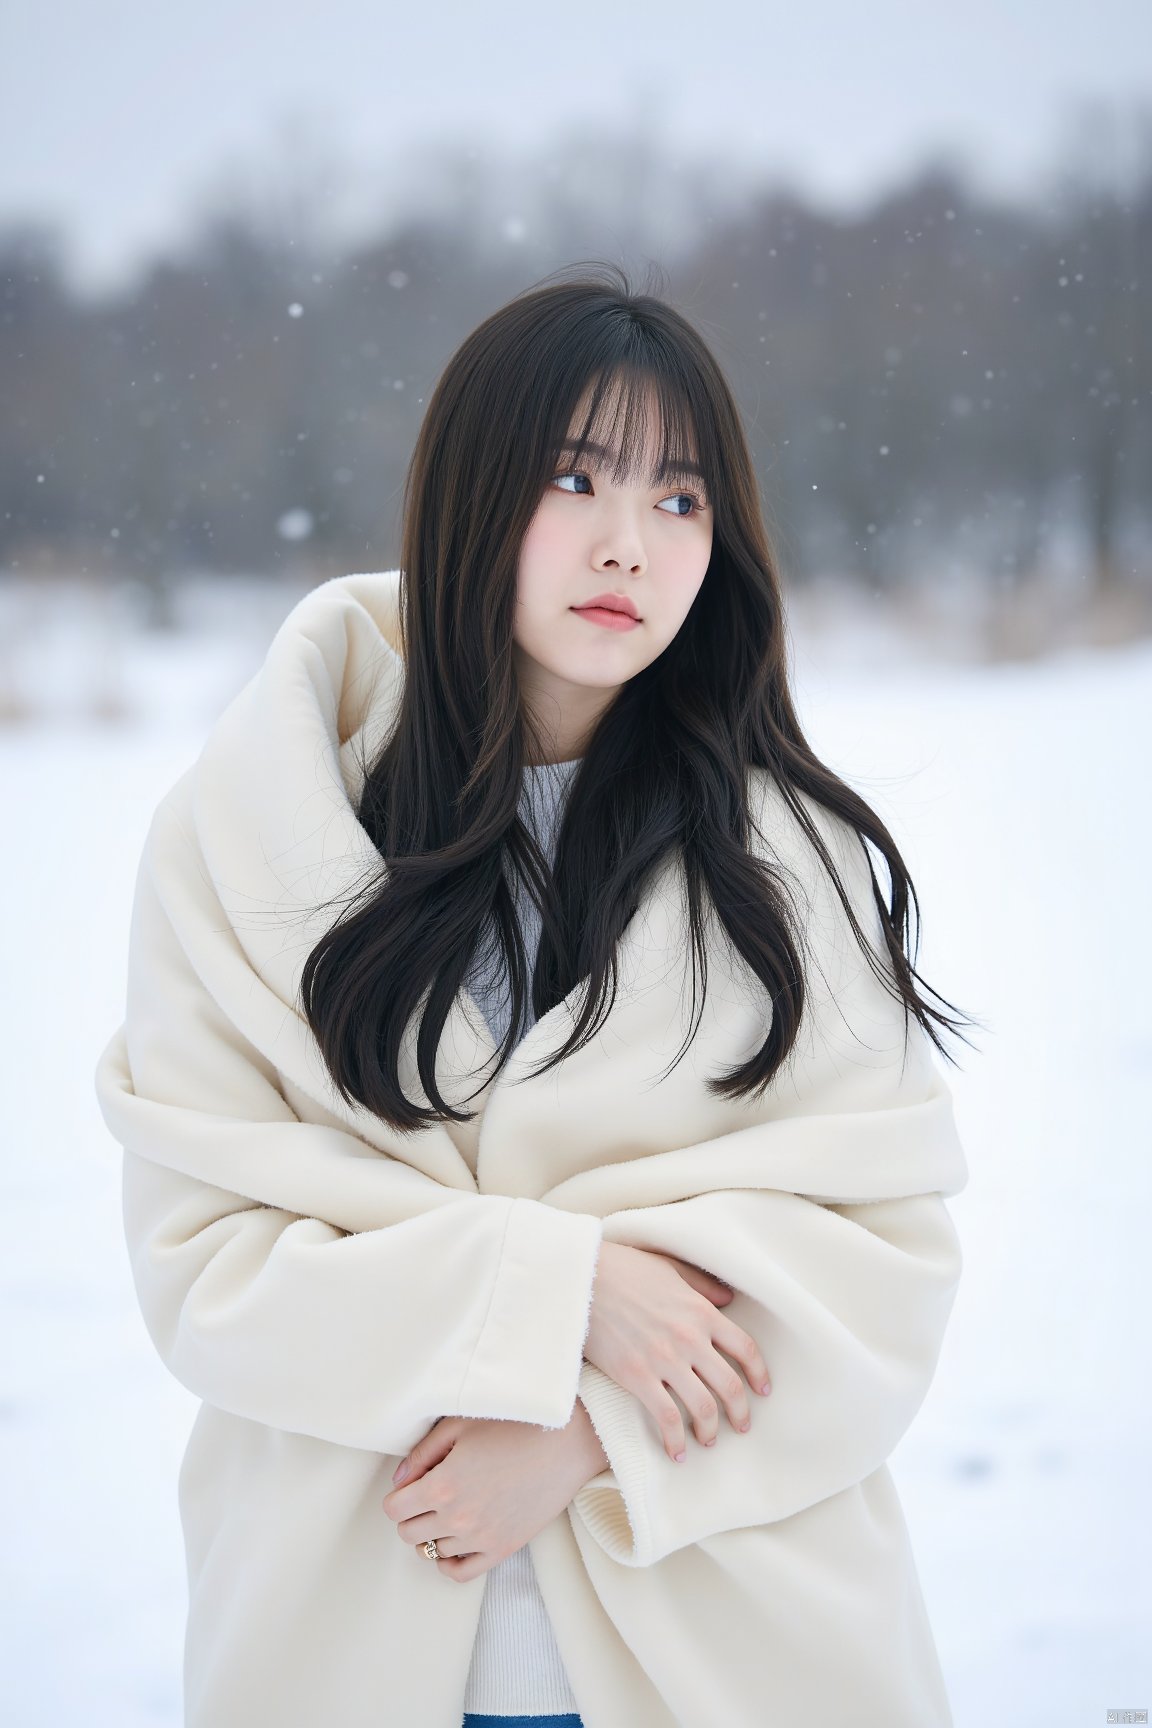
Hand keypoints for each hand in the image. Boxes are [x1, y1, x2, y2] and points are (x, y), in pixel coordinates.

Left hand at [381, 1406, 604, 1583]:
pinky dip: (448, 1561)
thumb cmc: (514, 1425)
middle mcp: (458, 1518)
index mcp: (443, 1485)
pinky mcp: (503, 1549)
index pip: (395, 1508)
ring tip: (446, 1509)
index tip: (412, 1483)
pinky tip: (454, 1540)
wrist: (566, 1442)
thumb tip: (399, 1481)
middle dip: (410, 1513)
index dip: (398, 1494)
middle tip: (427, 1493)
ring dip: (431, 1531)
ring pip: (431, 1550)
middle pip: (408, 1532)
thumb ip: (422, 1453)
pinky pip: (460, 1573)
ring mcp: (480, 1538)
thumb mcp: (460, 1425)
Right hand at [584, 1243, 772, 1462]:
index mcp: (701, 1311)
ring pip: (703, 1407)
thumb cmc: (624, 1269)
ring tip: (709, 1440)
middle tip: (742, 1425)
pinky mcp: (637, 1376)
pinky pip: (666, 1417)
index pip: (745, 1348)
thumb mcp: (670, 1269)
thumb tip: (729, 1299)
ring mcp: (664, 1359)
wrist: (582, 1278)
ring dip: (711, 1430)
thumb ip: (702, 1286)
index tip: (763, 1390)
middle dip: (741, 1411)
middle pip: (730, 1385)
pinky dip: (675, 1440)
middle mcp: (689, 1338)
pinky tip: (676, 1452)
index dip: (759, 1374)